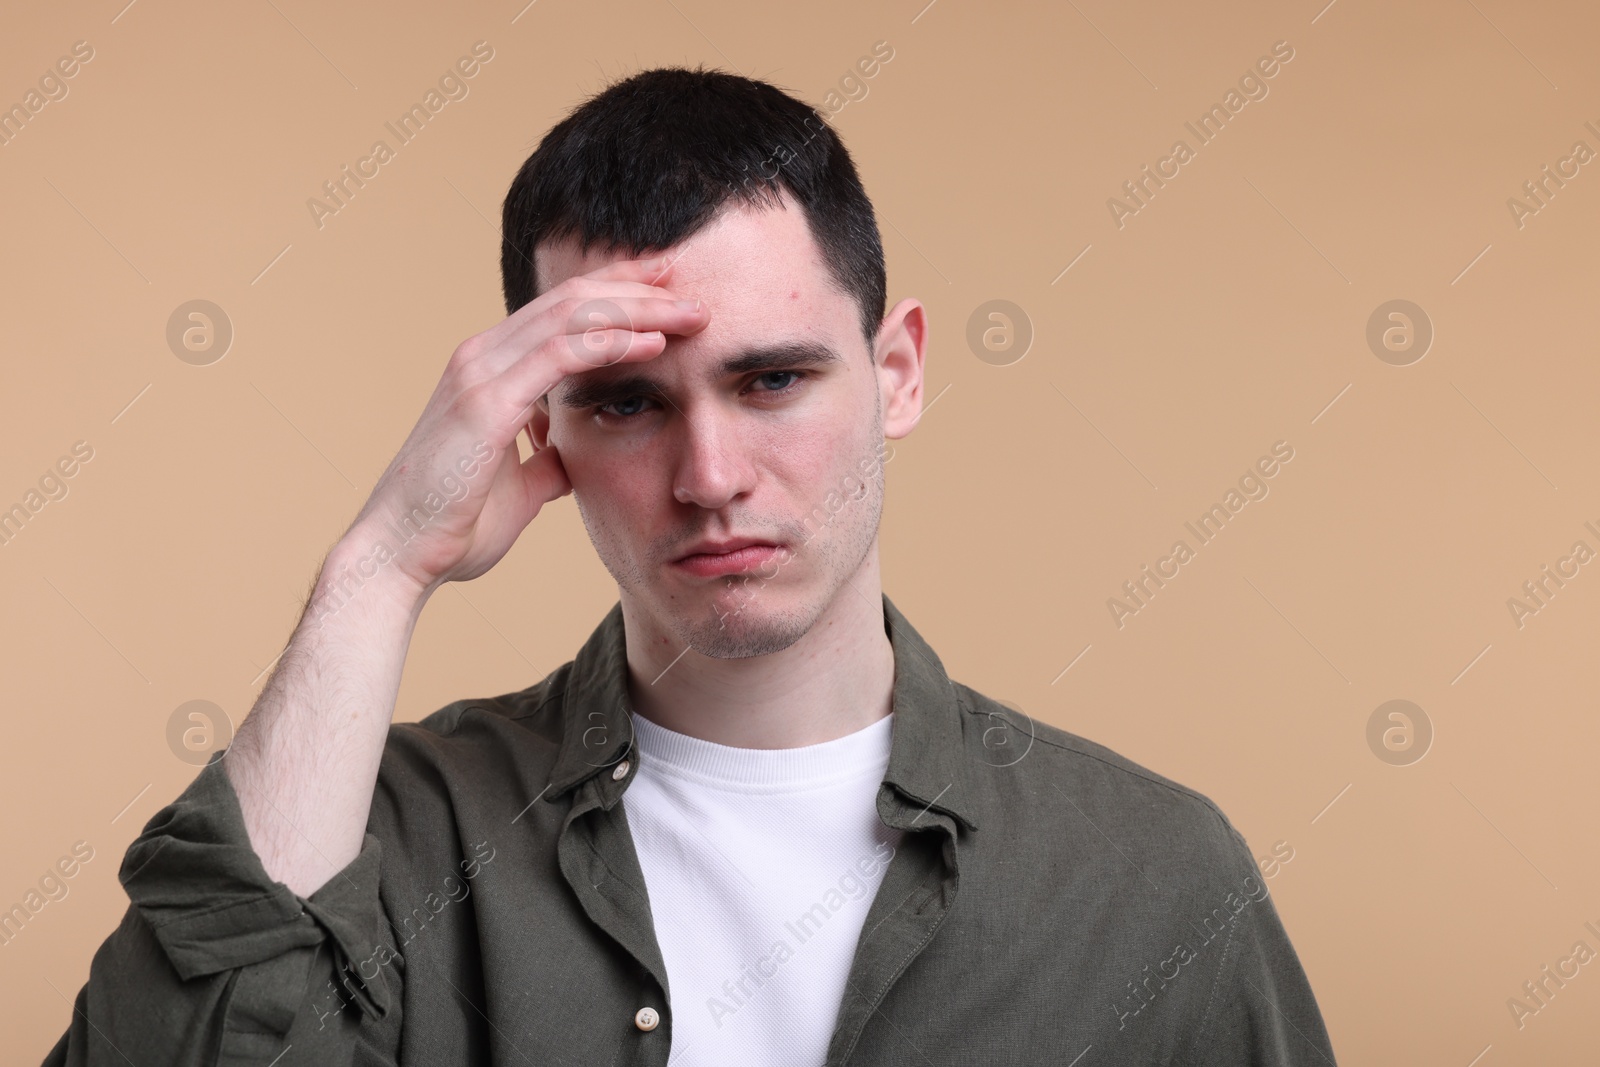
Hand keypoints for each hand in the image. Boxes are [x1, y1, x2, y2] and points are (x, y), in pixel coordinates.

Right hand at [343, 253, 706, 598]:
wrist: (401, 556)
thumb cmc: (453, 526)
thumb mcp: (518, 486)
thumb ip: (543, 461)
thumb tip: (568, 456)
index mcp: (488, 369)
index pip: (561, 312)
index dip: (616, 295)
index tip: (667, 293)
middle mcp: (482, 356)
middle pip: (571, 298)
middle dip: (634, 286)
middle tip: (686, 283)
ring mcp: (480, 373)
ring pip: (570, 315)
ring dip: (636, 308)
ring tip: (688, 311)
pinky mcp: (486, 400)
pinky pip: (559, 354)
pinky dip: (611, 342)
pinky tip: (653, 343)